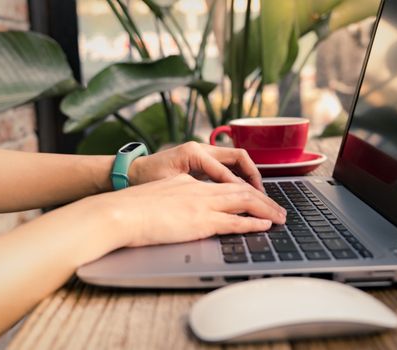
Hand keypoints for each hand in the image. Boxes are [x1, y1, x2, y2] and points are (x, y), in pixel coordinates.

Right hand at [86, 174, 285, 249]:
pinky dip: (252, 223)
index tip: (255, 198)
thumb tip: (182, 207)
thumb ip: (175, 197)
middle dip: (263, 199)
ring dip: (266, 209)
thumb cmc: (132, 207)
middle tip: (279, 208)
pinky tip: (265, 224)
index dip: (244, 191)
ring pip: (243, 203)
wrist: (121, 211)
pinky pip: (234, 221)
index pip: (224, 184)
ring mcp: (202, 204)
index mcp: (189, 182)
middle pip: (240, 190)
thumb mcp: (159, 195)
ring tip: (281, 216)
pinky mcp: (200, 221)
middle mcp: (200, 189)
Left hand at [127, 141, 264, 190]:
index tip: (252, 201)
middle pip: (239, 157)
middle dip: (253, 176)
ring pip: (237, 160)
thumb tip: (218, 196)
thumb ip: (194, 187)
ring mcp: (205, 152)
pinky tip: (244, 192)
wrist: (133, 171)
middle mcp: (202, 148)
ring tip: (259, 195)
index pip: (225, 170)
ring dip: (249, 176)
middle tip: (263, 196)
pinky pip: (229, 166)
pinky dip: (240, 177)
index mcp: (194, 152)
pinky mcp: (204, 160)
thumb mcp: (170, 183)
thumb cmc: (148, 177)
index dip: (239, 187)